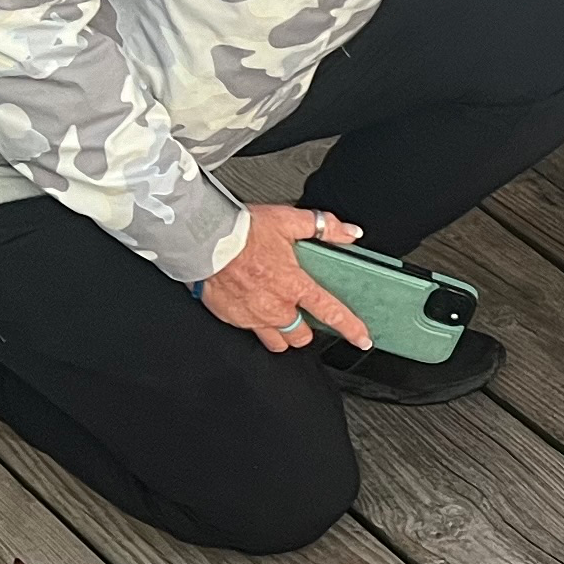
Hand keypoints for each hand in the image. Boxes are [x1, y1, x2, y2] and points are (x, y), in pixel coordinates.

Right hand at [200, 202, 373, 353]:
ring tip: (281, 317)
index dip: (351, 329)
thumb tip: (349, 232)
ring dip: (283, 333)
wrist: (200, 239)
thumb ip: (323, 227)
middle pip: (302, 336)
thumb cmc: (241, 231)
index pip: (331, 313)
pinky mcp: (232, 319)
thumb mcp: (288, 221)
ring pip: (278, 342)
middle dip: (306, 329)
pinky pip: (250, 332)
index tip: (362, 340)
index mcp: (294, 285)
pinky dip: (256, 324)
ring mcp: (253, 317)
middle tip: (302, 314)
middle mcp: (276, 306)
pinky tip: (253, 308)